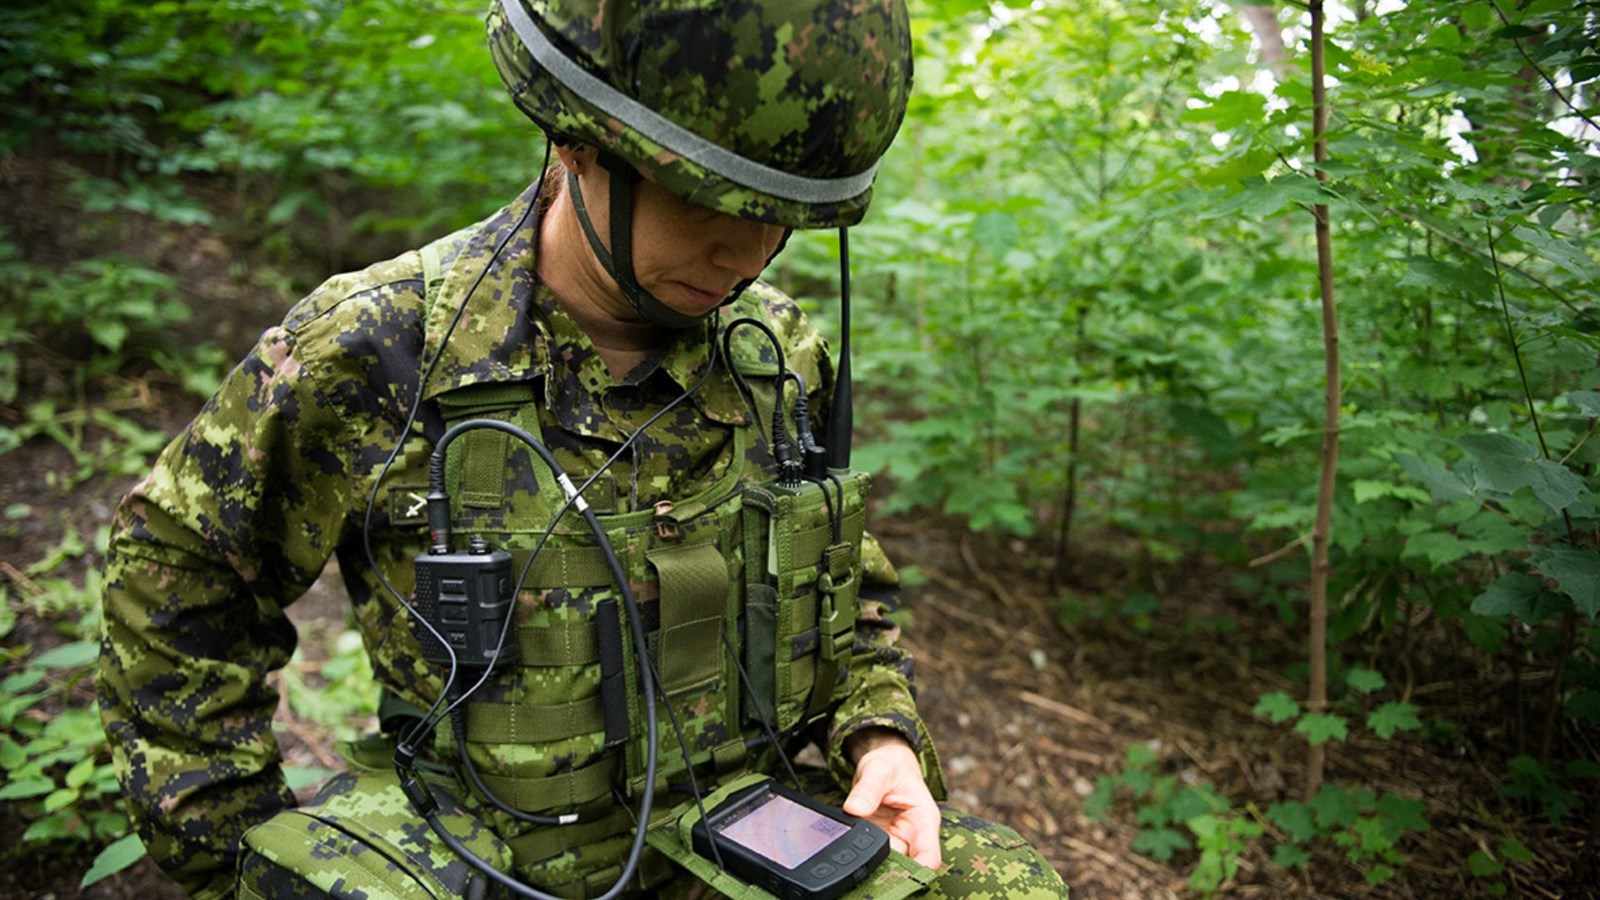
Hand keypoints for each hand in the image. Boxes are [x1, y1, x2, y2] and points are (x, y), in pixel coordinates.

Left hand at [841, 729, 942, 869]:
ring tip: (854, 854)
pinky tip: (848, 849)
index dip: (917, 873)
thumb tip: (855, 809)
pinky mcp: (878, 842)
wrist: (884, 765)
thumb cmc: (892, 766)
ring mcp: (894, 841)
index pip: (929, 856)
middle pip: (904, 867)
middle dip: (886, 872)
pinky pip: (870, 855)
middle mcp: (912, 836)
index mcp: (924, 820)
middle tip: (864, 865)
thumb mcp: (880, 770)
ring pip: (885, 865)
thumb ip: (868, 789)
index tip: (897, 878)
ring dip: (871, 863)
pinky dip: (859, 854)